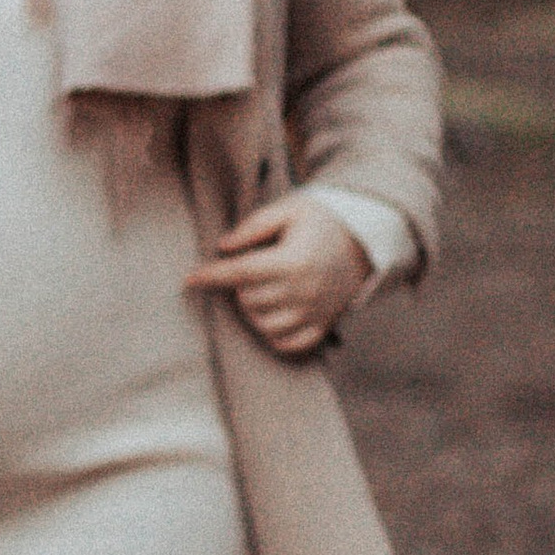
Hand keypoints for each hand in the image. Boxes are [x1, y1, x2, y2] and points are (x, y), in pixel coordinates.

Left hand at [185, 192, 372, 357]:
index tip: (189, 279)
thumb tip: (223, 247)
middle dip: (239, 286)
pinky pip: (287, 344)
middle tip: (251, 269)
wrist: (365, 242)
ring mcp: (314, 313)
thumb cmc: (321, 222)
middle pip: (247, 300)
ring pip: (262, 325)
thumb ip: (254, 226)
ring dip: (252, 309)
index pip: (240, 272)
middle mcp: (304, 291)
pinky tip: (271, 314)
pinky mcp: (322, 326)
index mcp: (293, 260)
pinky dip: (272, 334)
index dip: (211, 276)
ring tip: (261, 289)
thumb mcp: (290, 210)